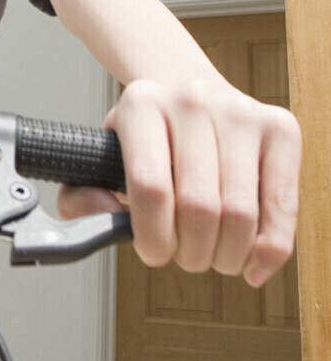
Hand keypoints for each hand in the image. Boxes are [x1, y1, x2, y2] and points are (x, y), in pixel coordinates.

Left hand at [56, 77, 300, 285]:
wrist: (189, 97)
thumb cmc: (148, 142)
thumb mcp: (101, 159)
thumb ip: (78, 195)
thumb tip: (101, 210)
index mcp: (141, 104)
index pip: (150, 187)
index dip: (153, 237)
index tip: (154, 253)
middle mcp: (192, 99)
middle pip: (199, 206)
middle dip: (191, 253)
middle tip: (186, 257)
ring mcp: (240, 111)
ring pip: (241, 212)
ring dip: (227, 255)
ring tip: (214, 255)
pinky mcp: (279, 128)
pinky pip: (282, 205)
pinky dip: (270, 248)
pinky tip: (253, 263)